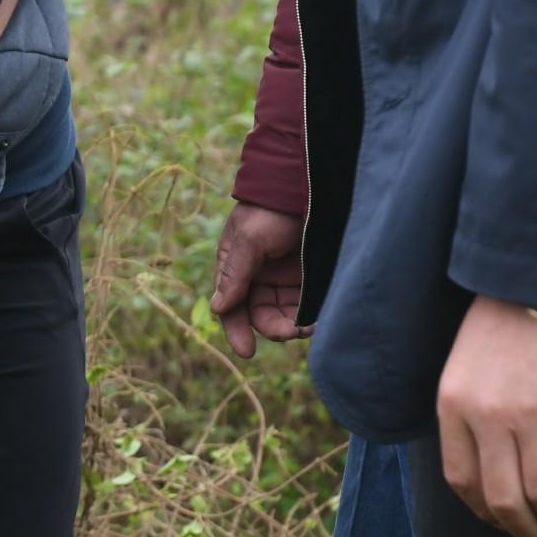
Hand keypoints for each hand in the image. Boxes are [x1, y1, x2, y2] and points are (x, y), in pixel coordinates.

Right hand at [209, 202, 304, 357]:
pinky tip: (319, 319)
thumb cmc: (270, 210)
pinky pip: (306, 306)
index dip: (237, 331)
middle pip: (260, 316)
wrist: (306, 184)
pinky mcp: (309, 279)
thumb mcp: (249, 239)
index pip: (232, 307)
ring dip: (294, 325)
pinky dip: (310, 316)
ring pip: (284, 314)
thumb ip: (235, 274)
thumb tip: (218, 308)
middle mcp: (258, 278)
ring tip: (309, 327)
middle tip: (292, 331)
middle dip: (273, 328)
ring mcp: (285, 279)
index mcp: (236, 269)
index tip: (248, 351)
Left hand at [437, 296, 536, 536]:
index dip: (484, 513)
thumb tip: (493, 478)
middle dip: (523, 529)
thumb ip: (470, 421)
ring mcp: (532, 412)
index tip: (502, 521)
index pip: (462, 481)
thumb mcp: (462, 373)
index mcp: (453, 408)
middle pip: (504, 497)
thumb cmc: (499, 328)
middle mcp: (488, 416)